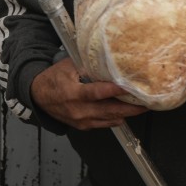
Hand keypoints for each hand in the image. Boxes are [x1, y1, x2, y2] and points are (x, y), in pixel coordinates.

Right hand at [30, 57, 148, 129]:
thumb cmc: (54, 79)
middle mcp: (77, 109)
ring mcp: (80, 120)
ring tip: (141, 107)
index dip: (113, 90)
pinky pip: (104, 124)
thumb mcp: (68, 66)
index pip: (96, 92)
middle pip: (108, 110)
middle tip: (146, 103)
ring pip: (109, 119)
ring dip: (126, 114)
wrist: (39, 97)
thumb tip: (109, 59)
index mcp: (72, 92)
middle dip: (129, 108)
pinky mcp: (83, 126)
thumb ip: (87, 65)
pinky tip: (126, 112)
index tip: (128, 86)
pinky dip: (116, 118)